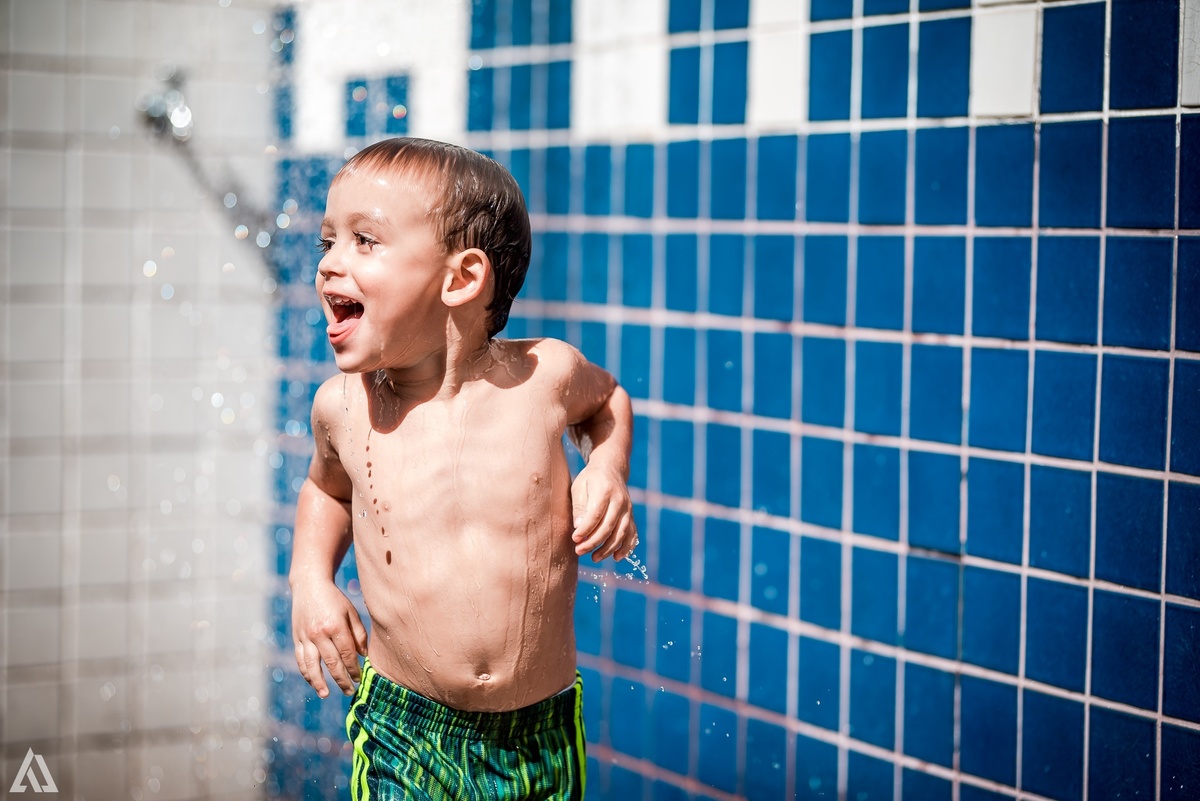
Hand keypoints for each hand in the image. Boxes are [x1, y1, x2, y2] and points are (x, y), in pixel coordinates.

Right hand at [290, 580, 367, 697]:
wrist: (309, 585)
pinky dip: (306, 673)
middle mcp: (319, 633)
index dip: (353, 669)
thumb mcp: (351, 612)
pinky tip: (313, 683)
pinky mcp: (296, 638)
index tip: (359, 678)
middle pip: (331, 663)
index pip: (346, 654)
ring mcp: (305, 636)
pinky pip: (300, 660)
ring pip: (312, 665)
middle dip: (341, 679)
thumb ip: (358, 634)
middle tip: (349, 691)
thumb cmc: (335, 599)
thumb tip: (363, 656)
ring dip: (319, 682)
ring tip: (326, 694)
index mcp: (335, 625)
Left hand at [570, 463, 637, 561]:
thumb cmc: (591, 479)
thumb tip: (579, 527)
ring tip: (594, 558)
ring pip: (621, 534)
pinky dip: (626, 548)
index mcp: (605, 491)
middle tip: (579, 551)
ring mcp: (628, 510)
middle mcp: (620, 501)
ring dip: (608, 549)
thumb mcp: (579, 487)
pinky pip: (632, 535)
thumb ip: (579, 507)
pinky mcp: (631, 517)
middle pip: (609, 526)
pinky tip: (616, 557)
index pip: (596, 514)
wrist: (611, 469)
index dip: (585, 529)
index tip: (574, 539)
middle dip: (593, 542)